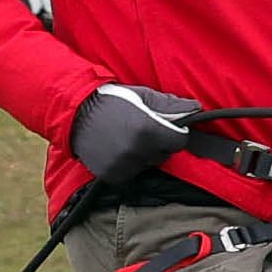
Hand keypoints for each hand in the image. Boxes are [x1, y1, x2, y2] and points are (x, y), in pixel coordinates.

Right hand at [70, 82, 199, 194]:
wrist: (75, 113)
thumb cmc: (112, 101)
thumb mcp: (142, 96)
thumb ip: (170, 105)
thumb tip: (196, 108)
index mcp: (148, 129)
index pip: (179, 141)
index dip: (175, 134)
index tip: (166, 128)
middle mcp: (137, 150)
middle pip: (164, 155)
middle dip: (158, 144)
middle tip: (141, 130)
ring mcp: (123, 165)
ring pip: (147, 165)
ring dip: (142, 155)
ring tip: (125, 138)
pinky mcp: (112, 175)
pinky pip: (130, 173)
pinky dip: (127, 164)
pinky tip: (116, 149)